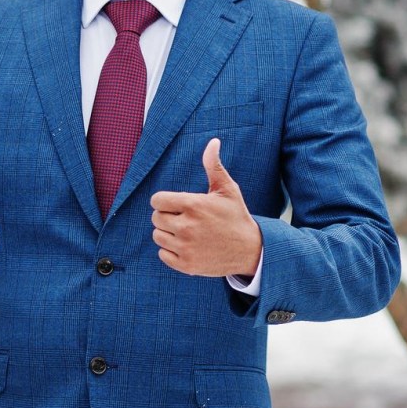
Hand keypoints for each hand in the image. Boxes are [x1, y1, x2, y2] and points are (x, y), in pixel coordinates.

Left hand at [150, 138, 261, 277]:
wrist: (251, 250)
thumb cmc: (236, 216)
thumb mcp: (228, 190)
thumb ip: (214, 166)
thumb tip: (213, 142)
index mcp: (194, 205)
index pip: (157, 200)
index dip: (165, 201)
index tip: (177, 204)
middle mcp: (187, 227)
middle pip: (155, 218)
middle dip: (166, 216)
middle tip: (184, 219)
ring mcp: (186, 247)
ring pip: (157, 236)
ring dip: (168, 233)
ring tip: (186, 232)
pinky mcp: (186, 265)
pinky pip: (162, 254)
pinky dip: (171, 251)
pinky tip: (187, 246)